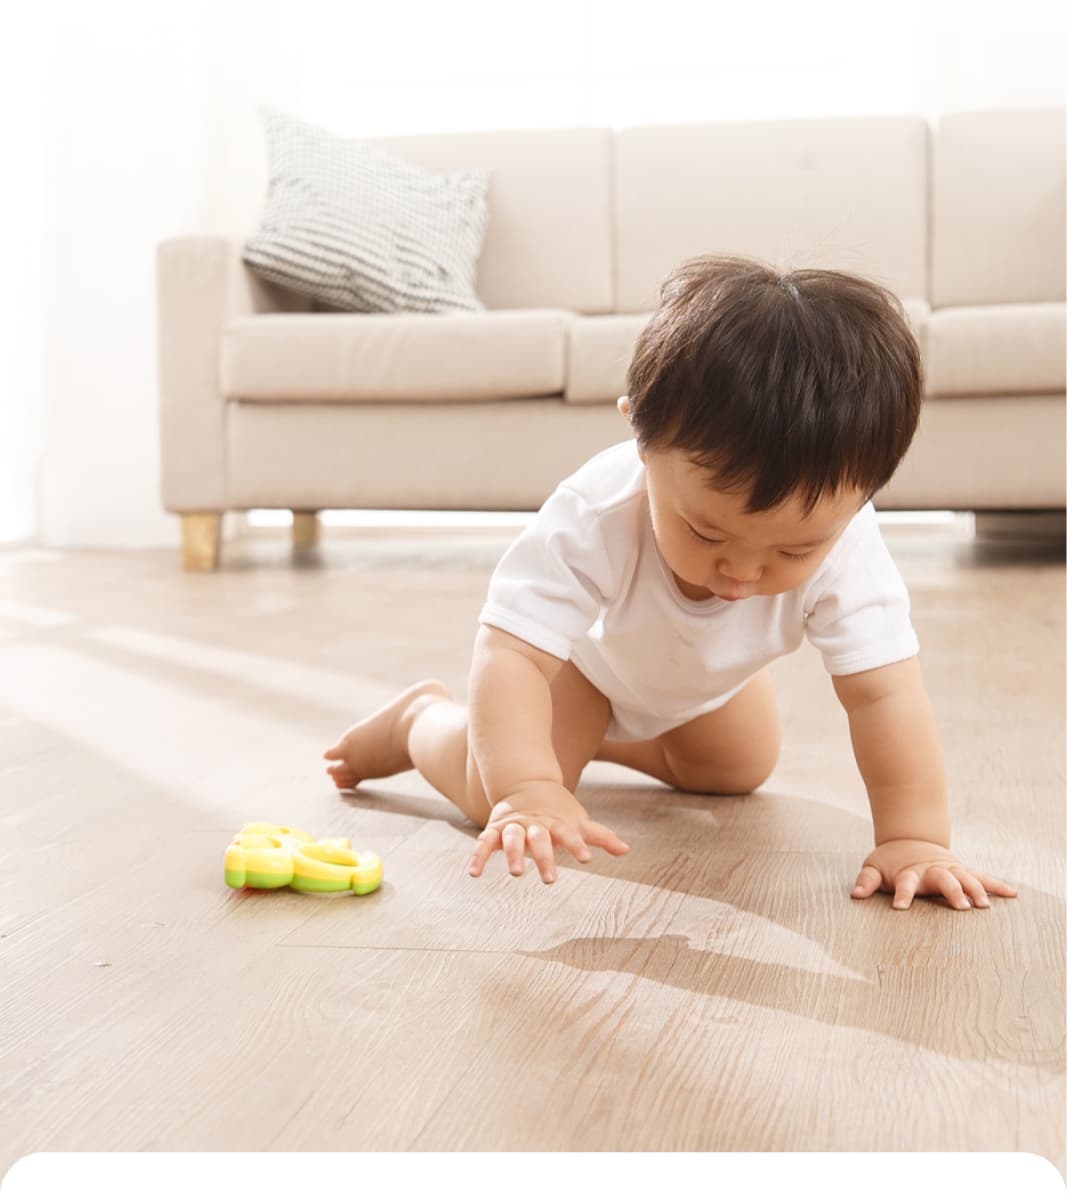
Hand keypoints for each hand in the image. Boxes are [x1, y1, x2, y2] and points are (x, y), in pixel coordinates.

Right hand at [467, 781, 629, 883]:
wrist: (525, 783)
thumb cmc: (557, 810)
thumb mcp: (577, 821)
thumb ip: (599, 836)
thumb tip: (626, 850)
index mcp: (556, 823)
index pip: (568, 834)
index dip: (577, 845)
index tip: (586, 859)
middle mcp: (534, 824)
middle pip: (539, 839)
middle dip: (544, 857)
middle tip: (550, 880)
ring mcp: (514, 827)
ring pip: (512, 839)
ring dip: (514, 854)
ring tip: (516, 872)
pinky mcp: (495, 831)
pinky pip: (484, 843)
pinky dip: (478, 856)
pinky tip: (474, 874)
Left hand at [851, 838, 1018, 909]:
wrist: (910, 839)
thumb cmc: (890, 861)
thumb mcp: (873, 867)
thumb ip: (866, 881)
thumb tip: (855, 895)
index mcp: (909, 873)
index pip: (905, 884)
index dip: (901, 894)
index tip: (900, 907)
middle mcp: (932, 871)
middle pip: (943, 880)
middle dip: (952, 892)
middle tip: (962, 907)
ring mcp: (949, 870)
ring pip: (966, 878)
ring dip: (976, 890)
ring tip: (984, 905)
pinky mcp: (961, 871)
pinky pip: (982, 877)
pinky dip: (996, 885)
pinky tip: (1012, 894)